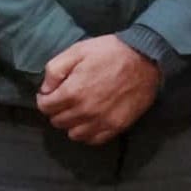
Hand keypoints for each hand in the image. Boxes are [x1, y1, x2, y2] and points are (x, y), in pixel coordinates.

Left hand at [36, 36, 161, 144]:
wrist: (145, 58)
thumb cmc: (109, 51)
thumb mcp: (77, 50)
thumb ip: (55, 70)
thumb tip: (44, 90)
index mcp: (72, 92)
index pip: (45, 107)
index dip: (45, 99)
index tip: (51, 93)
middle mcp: (85, 112)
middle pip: (58, 122)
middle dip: (57, 110)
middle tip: (65, 99)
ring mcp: (101, 122)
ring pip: (74, 134)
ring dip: (71, 124)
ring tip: (77, 111)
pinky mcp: (116, 127)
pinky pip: (93, 140)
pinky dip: (88, 133)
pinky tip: (90, 121)